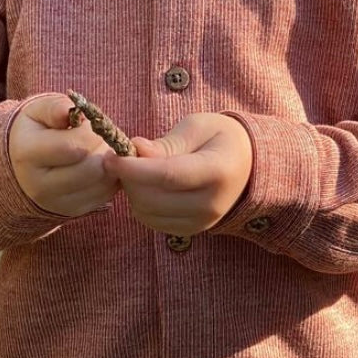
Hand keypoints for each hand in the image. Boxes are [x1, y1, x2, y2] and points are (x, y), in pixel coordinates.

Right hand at [8, 93, 121, 216]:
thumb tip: (69, 111)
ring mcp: (55, 203)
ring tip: (97, 151)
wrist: (21, 164)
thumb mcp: (38, 111)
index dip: (90, 133)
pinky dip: (109, 178)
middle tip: (97, 138)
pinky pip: (106, 195)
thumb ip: (55, 107)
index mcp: (28, 154)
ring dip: (110, 163)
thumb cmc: (36, 131)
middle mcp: (38, 185)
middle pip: (92, 168)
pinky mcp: (72, 212)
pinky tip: (98, 165)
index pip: (74, 147)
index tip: (87, 126)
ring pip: (103, 183)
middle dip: (103, 148)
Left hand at [110, 114, 252, 234]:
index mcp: (217, 171)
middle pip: (152, 198)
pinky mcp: (191, 231)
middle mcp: (212, 203)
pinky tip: (146, 185)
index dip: (133, 168)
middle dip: (128, 178)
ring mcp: (202, 222)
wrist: (247, 165)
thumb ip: (167, 143)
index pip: (167, 175)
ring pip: (147, 213)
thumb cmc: (220, 138)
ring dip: (132, 191)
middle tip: (121, 158)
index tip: (110, 157)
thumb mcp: (197, 127)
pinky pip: (151, 222)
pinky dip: (141, 204)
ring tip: (137, 170)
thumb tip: (135, 149)